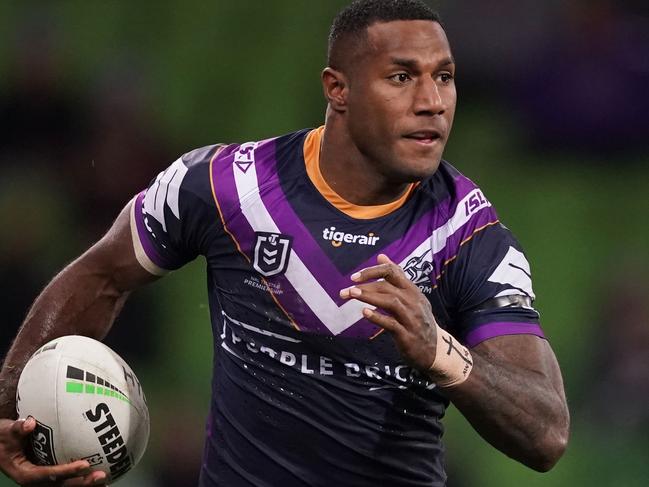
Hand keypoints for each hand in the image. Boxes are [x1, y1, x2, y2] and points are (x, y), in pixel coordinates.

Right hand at [0, 417, 106, 485]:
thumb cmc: (3, 438)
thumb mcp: (6, 432)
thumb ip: (17, 429)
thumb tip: (30, 423)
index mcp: (25, 474)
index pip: (47, 475)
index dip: (66, 472)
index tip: (84, 465)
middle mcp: (35, 480)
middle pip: (60, 486)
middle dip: (81, 483)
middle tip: (101, 476)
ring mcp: (42, 480)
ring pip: (65, 486)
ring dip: (84, 485)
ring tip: (105, 481)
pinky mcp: (48, 477)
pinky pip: (65, 481)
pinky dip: (80, 480)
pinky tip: (98, 477)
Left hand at [339, 254, 438, 370]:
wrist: (434, 349)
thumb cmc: (417, 319)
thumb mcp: (410, 295)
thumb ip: (396, 277)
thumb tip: (381, 256)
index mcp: (412, 290)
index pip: (393, 272)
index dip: (373, 271)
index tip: (354, 276)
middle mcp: (413, 301)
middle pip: (388, 287)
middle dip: (365, 287)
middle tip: (346, 291)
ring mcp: (411, 318)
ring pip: (390, 302)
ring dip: (370, 297)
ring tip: (352, 295)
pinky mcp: (408, 335)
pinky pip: (392, 324)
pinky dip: (378, 317)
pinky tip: (365, 313)